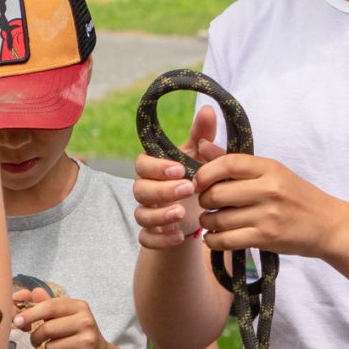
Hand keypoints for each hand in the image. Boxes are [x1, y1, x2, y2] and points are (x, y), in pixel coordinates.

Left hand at [13, 290, 112, 348]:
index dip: (30, 313)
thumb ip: (49, 304)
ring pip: (50, 347)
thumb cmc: (78, 334)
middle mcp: (86, 322)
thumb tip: (34, 292)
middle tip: (36, 340)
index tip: (17, 320)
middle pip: (47, 328)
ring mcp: (87, 342)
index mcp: (80, 307)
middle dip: (36, 336)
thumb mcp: (67, 316)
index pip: (50, 306)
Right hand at [132, 106, 224, 248]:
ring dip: (160, 216)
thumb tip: (208, 109)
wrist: (196, 210)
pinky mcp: (151, 233)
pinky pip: (146, 239)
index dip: (157, 167)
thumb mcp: (200, 155)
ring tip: (182, 214)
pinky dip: (159, 239)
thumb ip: (202, 134)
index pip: (142, 164)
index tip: (180, 169)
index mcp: (153, 168)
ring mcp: (147, 212)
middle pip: (140, 189)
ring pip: (141, 215)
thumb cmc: (194, 175)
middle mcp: (145, 189)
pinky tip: (178, 237)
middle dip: (163, 190)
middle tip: (188, 190)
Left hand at [192, 151, 339, 257]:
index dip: (205, 172)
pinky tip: (214, 237)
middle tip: (205, 203)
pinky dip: (213, 240)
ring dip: (207, 222)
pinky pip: (226, 240)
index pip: (228, 163)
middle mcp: (269, 189)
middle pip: (218, 193)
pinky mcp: (266, 238)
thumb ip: (235, 161)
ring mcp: (268, 215)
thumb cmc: (296, 196)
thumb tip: (201, 145)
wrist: (328, 225)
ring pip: (219, 219)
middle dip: (204, 200)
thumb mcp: (272, 173)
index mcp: (269, 168)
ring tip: (210, 220)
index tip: (198, 181)